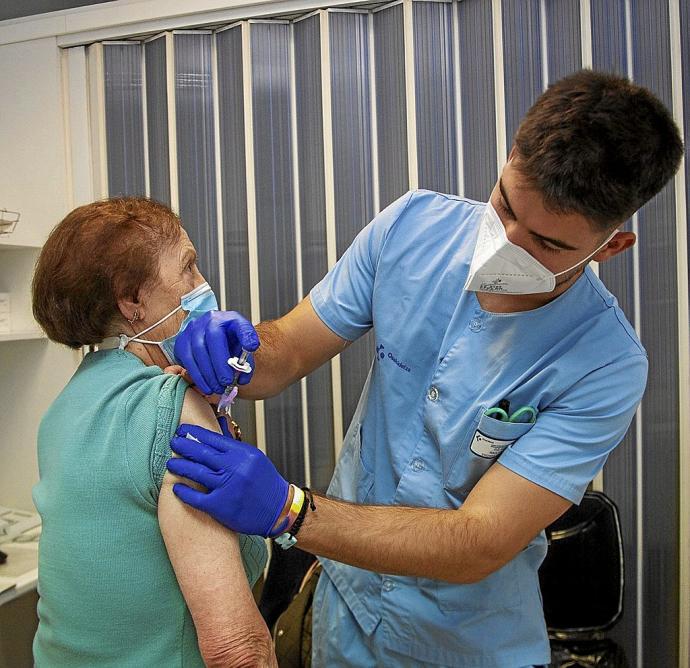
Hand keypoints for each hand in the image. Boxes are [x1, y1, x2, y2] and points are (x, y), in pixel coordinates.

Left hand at [167, 424, 288, 536]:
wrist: (278, 509)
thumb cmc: (265, 483)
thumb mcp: (254, 458)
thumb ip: (233, 443)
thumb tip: (219, 421)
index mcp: (243, 454)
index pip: (213, 438)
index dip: (195, 433)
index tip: (182, 431)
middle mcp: (235, 468)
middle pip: (202, 453)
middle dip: (184, 446)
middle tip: (173, 442)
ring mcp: (227, 487)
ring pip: (197, 473)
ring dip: (181, 467)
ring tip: (171, 463)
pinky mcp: (221, 506)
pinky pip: (196, 497)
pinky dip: (184, 492)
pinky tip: (176, 488)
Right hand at [173, 311, 259, 395]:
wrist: (213, 338)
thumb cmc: (229, 343)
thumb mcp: (243, 348)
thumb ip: (246, 361)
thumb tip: (242, 378)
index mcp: (231, 319)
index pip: (240, 324)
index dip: (246, 335)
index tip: (251, 347)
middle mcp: (210, 319)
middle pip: (214, 338)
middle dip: (220, 364)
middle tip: (227, 382)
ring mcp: (193, 329)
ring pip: (197, 350)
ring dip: (208, 373)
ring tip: (218, 388)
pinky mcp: (182, 342)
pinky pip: (187, 360)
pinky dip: (198, 376)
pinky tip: (207, 387)